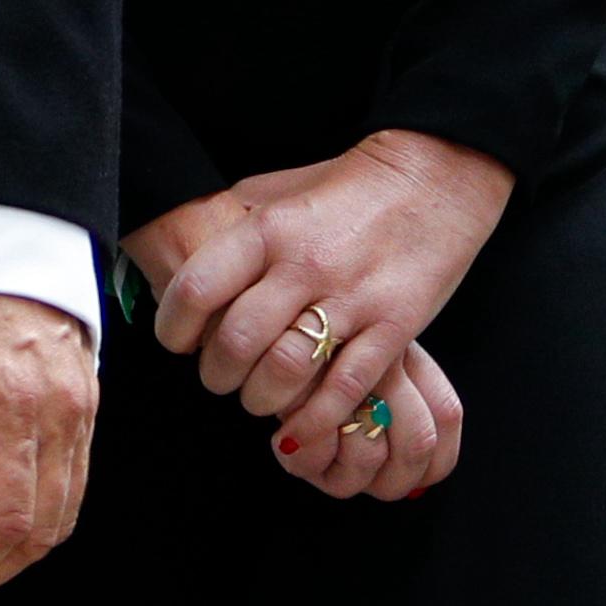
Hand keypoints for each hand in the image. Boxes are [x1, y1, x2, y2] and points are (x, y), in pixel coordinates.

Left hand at [146, 130, 516, 501]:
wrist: (431, 177)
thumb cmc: (344, 187)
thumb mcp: (276, 191)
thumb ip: (233, 227)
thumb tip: (183, 267)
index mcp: (268, 228)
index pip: (198, 288)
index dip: (173, 326)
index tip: (175, 341)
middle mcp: (305, 264)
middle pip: (236, 341)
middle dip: (215, 374)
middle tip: (217, 377)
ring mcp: (352, 298)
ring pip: (284, 372)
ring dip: (259, 399)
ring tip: (257, 398)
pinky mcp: (393, 328)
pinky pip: (343, 391)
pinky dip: (314, 420)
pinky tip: (298, 427)